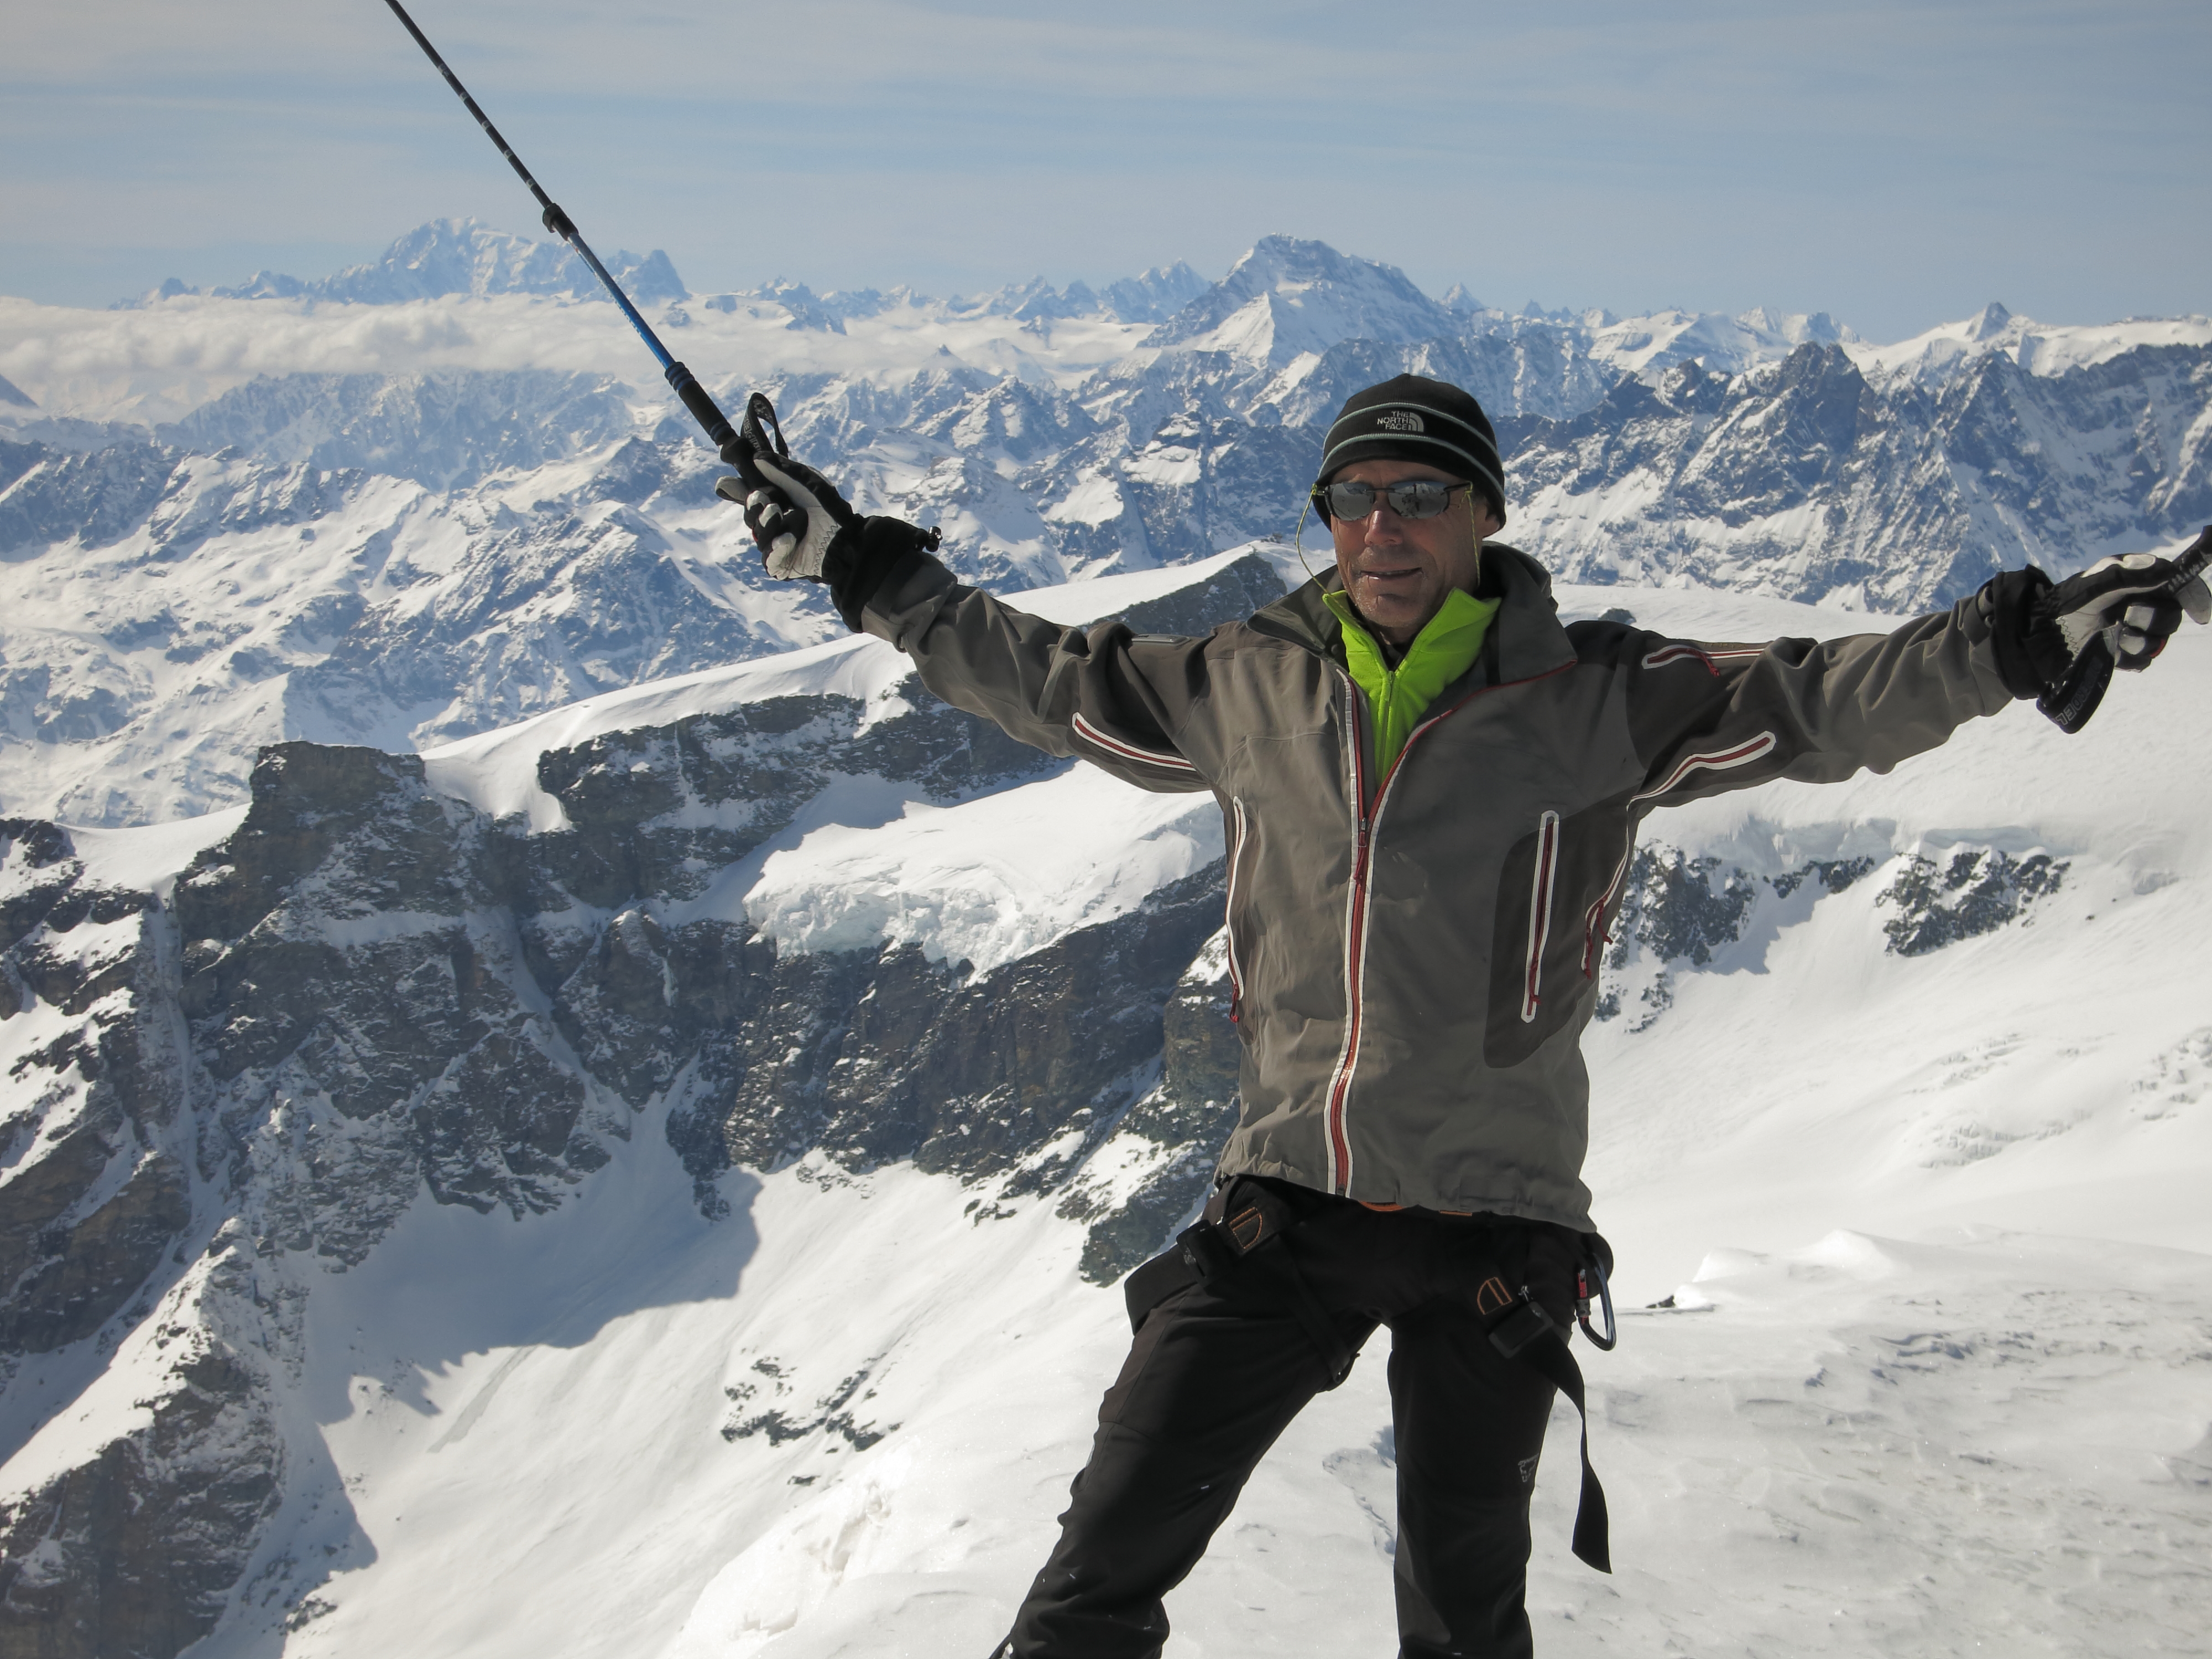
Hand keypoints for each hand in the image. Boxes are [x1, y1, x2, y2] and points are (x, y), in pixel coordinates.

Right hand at [713, 442, 861, 580]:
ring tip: (789, 519)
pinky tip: (788, 540)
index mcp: (776, 504)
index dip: (736, 491)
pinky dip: (777, 549)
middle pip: (749, 517)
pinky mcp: (783, 566)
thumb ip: (782, 470)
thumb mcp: (807, 483)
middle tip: (771, 503)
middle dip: (756, 509)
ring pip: (758, 538)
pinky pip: (768, 560)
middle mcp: (774, 525)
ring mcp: (777, 547)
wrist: (847, 537)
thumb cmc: (830, 509)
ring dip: (771, 526)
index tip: (727, 484)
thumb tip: (756, 458)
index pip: (749, 498)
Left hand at [2032, 541, 2211, 680]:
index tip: (2200, 613)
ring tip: (2111, 633)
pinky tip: (2110, 650)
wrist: (2039, 635)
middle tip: (2124, 616)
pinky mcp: (2123, 655)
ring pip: (2158, 641)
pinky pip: (2142, 661)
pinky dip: (2127, 657)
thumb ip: (2128, 575)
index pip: (2179, 586)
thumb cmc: (2065, 602)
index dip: (2194, 596)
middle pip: (2171, 616)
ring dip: (2136, 639)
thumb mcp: (2094, 583)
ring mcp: (2132, 631)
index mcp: (2138, 582)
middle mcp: (2139, 605)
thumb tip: (2167, 571)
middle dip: (2151, 618)